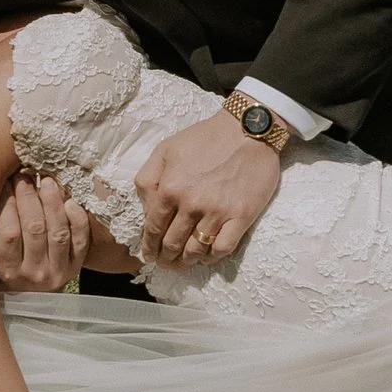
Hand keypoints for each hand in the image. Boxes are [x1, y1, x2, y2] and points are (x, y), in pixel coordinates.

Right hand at [0, 172, 90, 292]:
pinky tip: (70, 201)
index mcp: (7, 270)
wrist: (31, 292)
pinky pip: (80, 240)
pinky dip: (77, 219)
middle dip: (29, 197)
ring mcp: (57, 271)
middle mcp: (33, 274)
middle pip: (34, 229)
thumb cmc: (7, 263)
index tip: (8, 182)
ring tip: (47, 181)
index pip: (9, 233)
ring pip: (58, 232)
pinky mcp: (76, 266)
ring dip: (53, 203)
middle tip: (25, 176)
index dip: (8, 203)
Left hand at [135, 106, 282, 264]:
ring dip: (187, 262)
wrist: (247, 128)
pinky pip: (223, 249)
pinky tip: (209, 256)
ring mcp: (217, 212)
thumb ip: (148, 179)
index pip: (153, 228)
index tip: (149, 255)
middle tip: (166, 263)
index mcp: (169, 188)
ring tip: (185, 263)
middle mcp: (191, 204)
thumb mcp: (165, 149)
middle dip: (166, 259)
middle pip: (172, 244)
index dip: (149, 247)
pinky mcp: (241, 216)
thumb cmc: (205, 138)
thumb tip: (145, 209)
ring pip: (195, 251)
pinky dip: (213, 258)